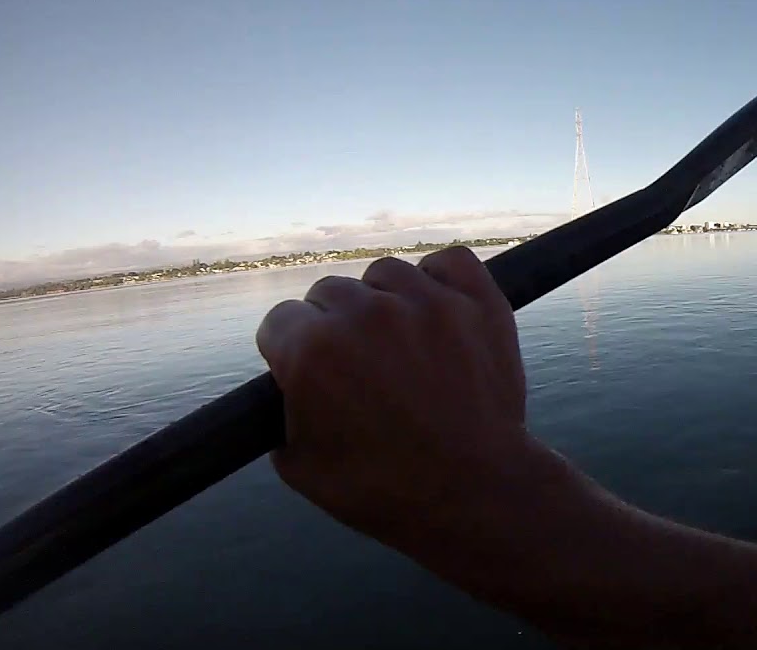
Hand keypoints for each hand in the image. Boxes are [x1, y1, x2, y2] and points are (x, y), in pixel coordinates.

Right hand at [255, 247, 531, 545]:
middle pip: (329, 294)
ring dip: (385, 303)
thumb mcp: (299, 465)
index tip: (311, 375)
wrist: (475, 494)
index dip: (290, 353)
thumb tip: (289, 385)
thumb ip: (282, 410)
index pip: (280, 322)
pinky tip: (436, 310)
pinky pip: (449, 262)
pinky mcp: (477, 302)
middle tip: (363, 369)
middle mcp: (365, 313)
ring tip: (402, 347)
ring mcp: (425, 302)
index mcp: (311, 350)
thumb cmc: (384, 490)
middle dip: (336, 328)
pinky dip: (441, 279)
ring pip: (385, 275)